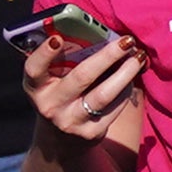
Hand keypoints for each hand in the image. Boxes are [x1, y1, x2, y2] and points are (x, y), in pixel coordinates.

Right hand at [23, 18, 152, 158]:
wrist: (60, 138)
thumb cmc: (58, 94)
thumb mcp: (50, 80)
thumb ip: (62, 60)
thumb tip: (95, 33)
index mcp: (35, 87)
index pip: (34, 69)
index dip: (44, 54)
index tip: (57, 38)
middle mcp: (50, 105)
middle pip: (81, 77)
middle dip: (107, 56)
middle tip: (126, 40)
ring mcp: (70, 121)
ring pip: (103, 95)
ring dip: (125, 73)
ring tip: (138, 58)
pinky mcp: (90, 133)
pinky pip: (113, 108)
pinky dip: (125, 89)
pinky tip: (132, 77)